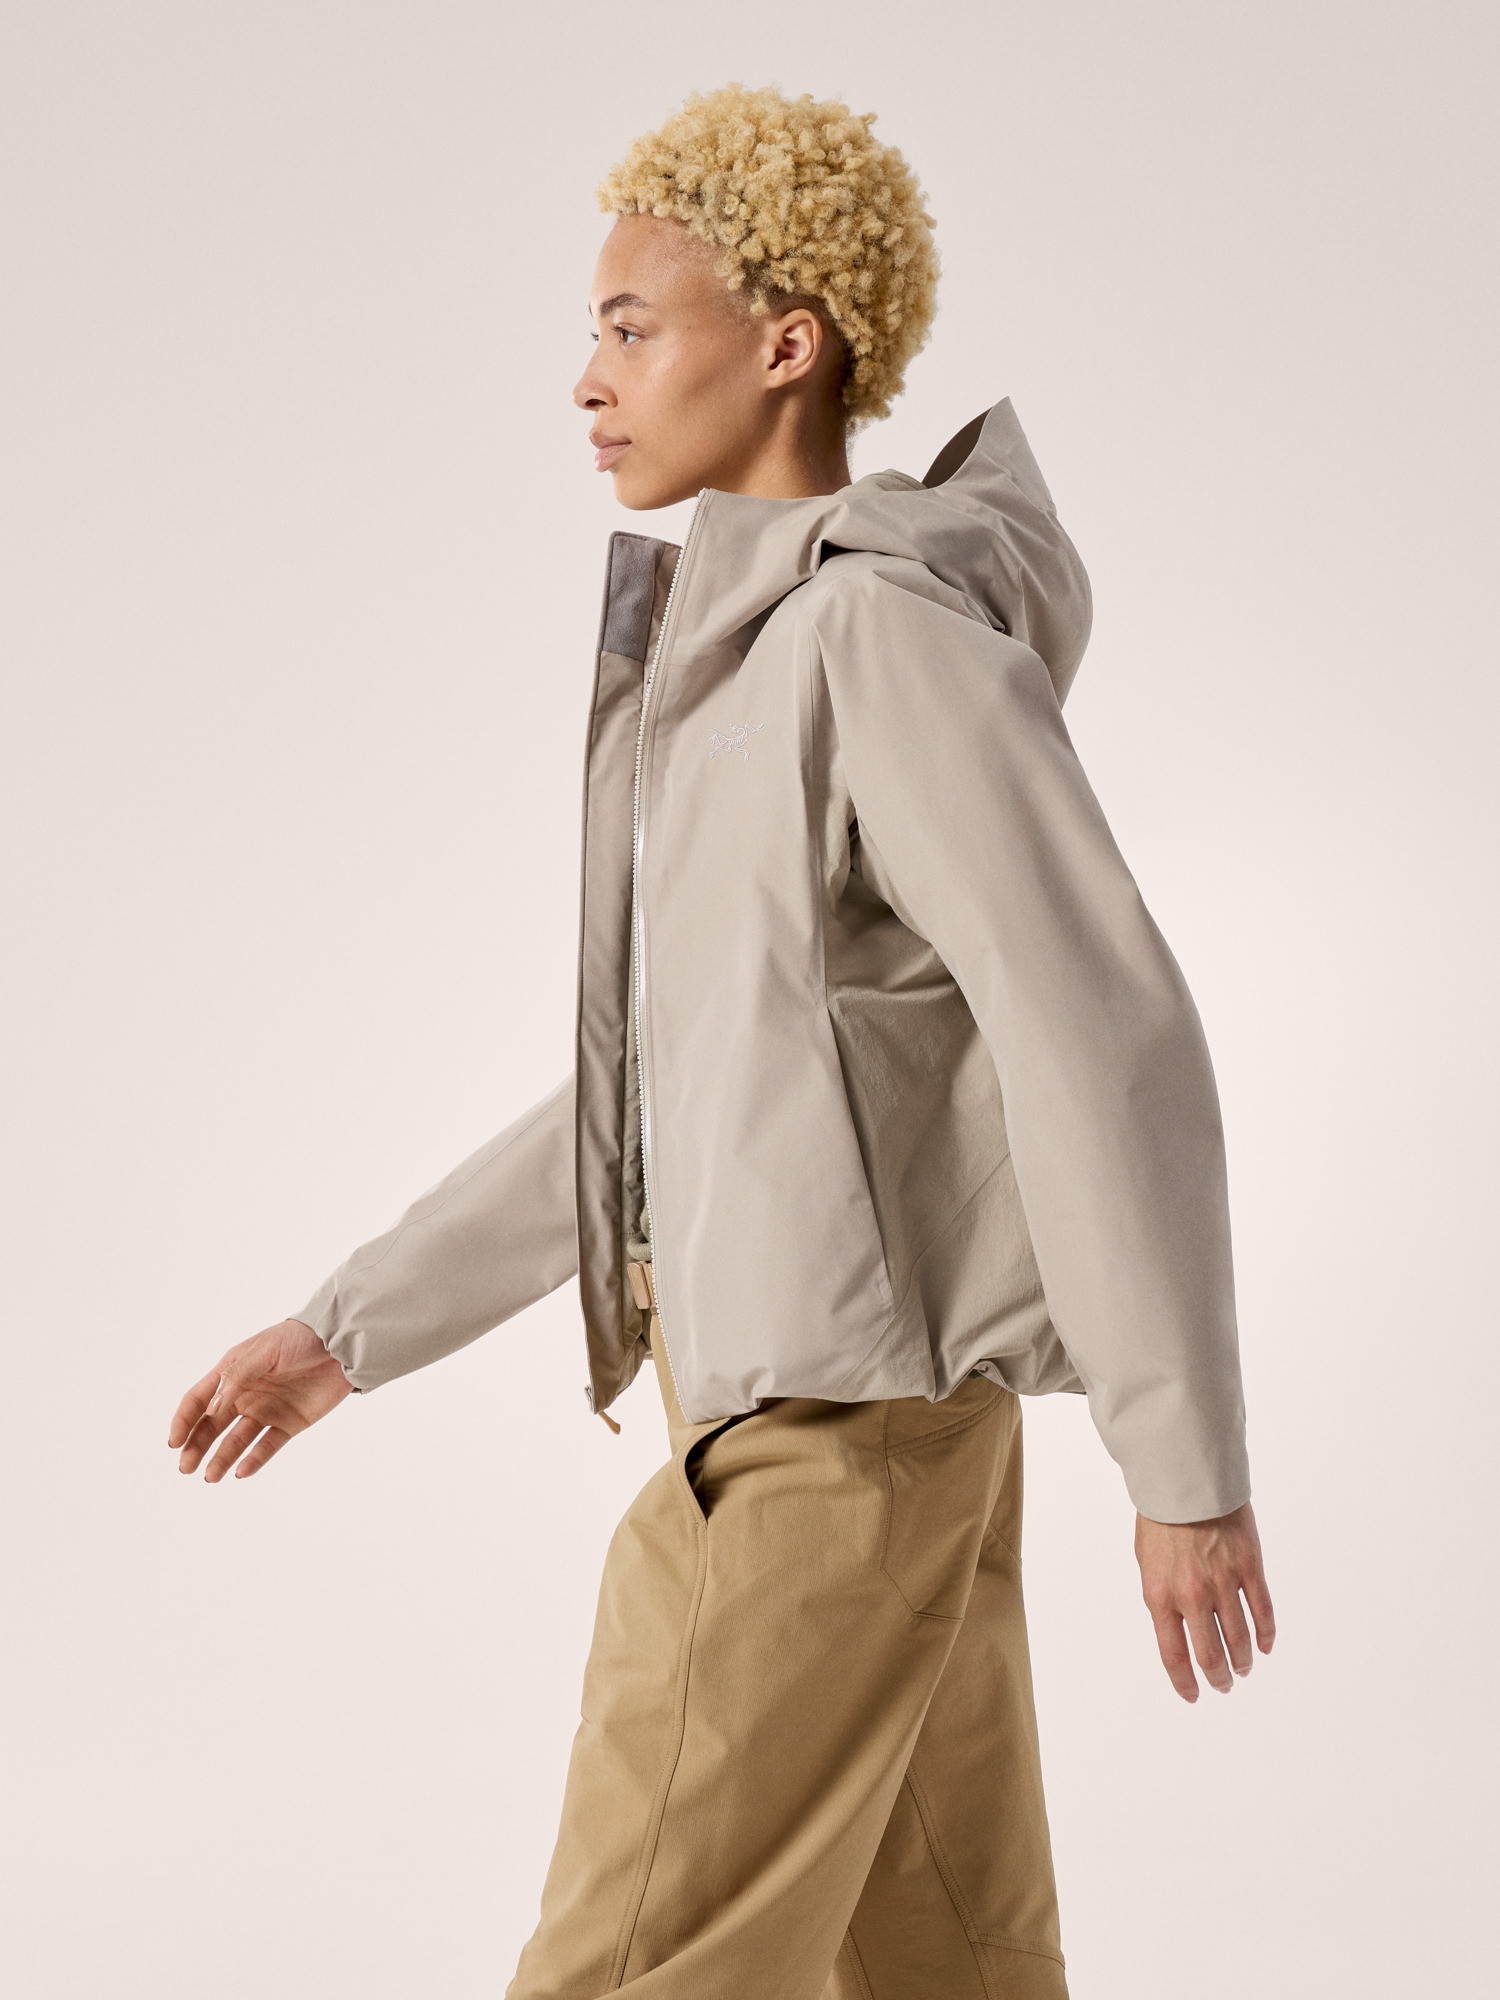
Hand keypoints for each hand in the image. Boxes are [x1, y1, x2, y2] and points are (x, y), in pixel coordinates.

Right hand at [168, 1319, 351, 1481]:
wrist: (340, 1344)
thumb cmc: (299, 1338)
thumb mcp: (264, 1351)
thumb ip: (237, 1378)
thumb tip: (212, 1408)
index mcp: (232, 1372)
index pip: (198, 1399)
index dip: (183, 1420)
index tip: (173, 1443)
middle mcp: (245, 1394)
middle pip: (212, 1425)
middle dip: (196, 1446)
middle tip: (185, 1467)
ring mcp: (266, 1410)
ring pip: (236, 1440)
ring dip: (222, 1458)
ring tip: (210, 1476)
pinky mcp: (289, 1423)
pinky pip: (267, 1446)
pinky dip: (253, 1460)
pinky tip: (241, 1472)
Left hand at [1135, 1501, 1275, 1701]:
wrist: (1185, 1479)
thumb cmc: (1161, 1519)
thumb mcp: (1147, 1564)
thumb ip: (1162, 1599)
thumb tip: (1176, 1630)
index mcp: (1160, 1595)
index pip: (1174, 1655)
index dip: (1185, 1682)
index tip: (1193, 1695)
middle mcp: (1192, 1595)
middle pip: (1210, 1655)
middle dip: (1218, 1677)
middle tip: (1223, 1685)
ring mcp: (1223, 1582)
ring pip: (1240, 1639)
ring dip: (1242, 1661)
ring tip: (1243, 1669)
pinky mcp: (1249, 1567)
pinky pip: (1262, 1611)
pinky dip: (1265, 1634)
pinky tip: (1264, 1646)